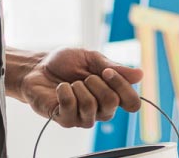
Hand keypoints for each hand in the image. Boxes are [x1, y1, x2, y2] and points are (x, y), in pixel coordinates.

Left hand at [19, 47, 143, 128]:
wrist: (38, 67)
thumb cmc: (66, 62)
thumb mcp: (92, 58)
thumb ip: (115, 68)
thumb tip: (140, 75)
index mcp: (111, 94)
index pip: (132, 103)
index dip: (123, 87)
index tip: (107, 71)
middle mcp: (100, 110)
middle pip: (113, 104)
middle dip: (97, 83)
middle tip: (85, 76)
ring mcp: (83, 117)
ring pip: (91, 106)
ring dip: (79, 87)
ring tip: (71, 83)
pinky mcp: (65, 120)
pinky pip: (70, 106)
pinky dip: (64, 91)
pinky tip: (60, 88)